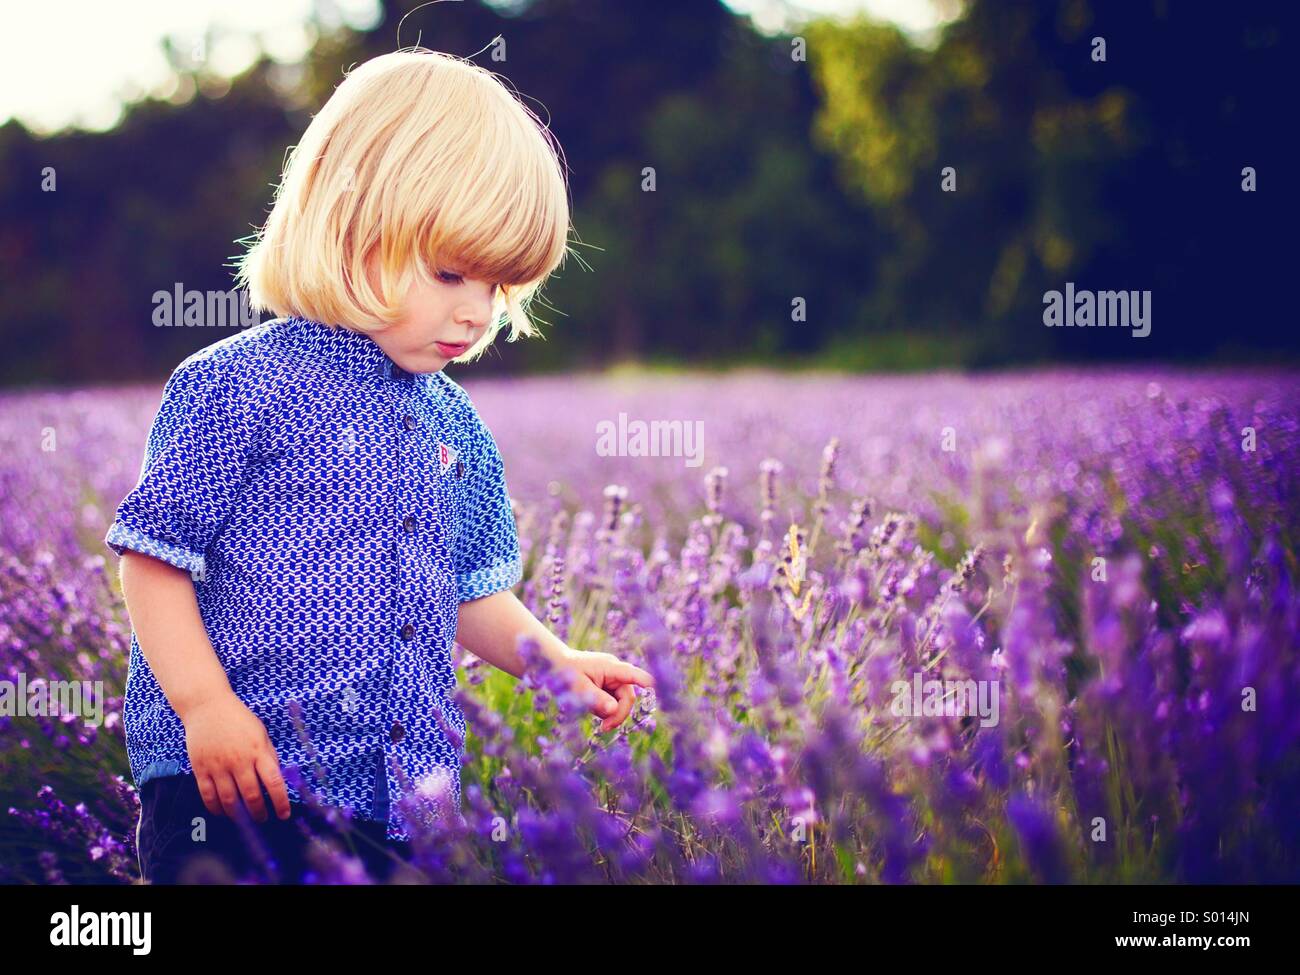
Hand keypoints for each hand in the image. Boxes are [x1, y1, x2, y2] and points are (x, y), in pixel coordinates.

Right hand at [180, 691, 291, 822]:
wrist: (207, 706)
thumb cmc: (239, 720)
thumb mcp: (261, 734)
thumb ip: (268, 757)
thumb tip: (275, 782)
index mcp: (258, 751)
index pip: (273, 782)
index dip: (280, 802)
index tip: (284, 814)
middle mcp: (239, 760)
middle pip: (251, 796)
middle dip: (260, 813)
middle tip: (264, 819)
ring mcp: (218, 766)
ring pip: (229, 800)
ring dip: (239, 815)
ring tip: (245, 820)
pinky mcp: (200, 769)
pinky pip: (208, 795)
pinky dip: (216, 808)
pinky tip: (223, 813)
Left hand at [557, 648, 654, 732]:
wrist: (554, 664)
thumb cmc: (565, 673)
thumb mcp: (579, 689)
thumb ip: (597, 700)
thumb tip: (614, 711)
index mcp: (610, 667)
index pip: (633, 674)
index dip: (646, 683)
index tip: (657, 688)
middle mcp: (615, 672)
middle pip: (627, 697)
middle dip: (618, 714)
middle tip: (603, 729)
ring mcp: (613, 679)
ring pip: (620, 703)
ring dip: (608, 713)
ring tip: (590, 711)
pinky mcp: (608, 686)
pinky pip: (613, 703)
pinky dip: (604, 710)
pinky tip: (591, 707)